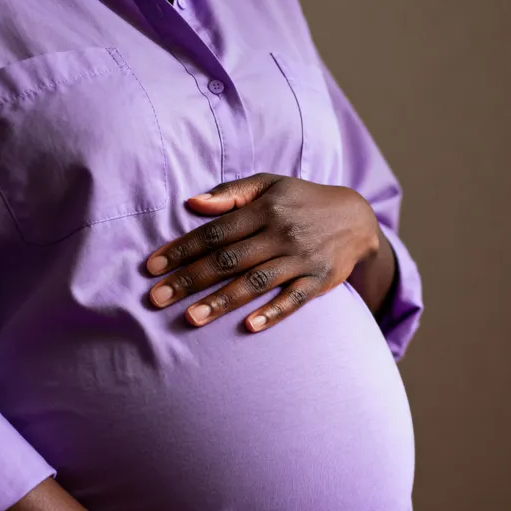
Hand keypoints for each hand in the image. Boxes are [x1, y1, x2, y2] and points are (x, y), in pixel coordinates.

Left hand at [146, 174, 380, 330]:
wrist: (357, 218)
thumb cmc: (302, 201)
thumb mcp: (270, 184)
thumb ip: (231, 193)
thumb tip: (191, 203)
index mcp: (264, 210)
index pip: (215, 232)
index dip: (182, 250)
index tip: (152, 268)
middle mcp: (280, 234)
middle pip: (228, 259)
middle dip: (190, 280)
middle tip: (157, 298)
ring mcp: (300, 259)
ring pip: (256, 282)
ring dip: (222, 300)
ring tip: (191, 318)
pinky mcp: (319, 281)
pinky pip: (294, 299)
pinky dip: (273, 313)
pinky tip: (249, 326)